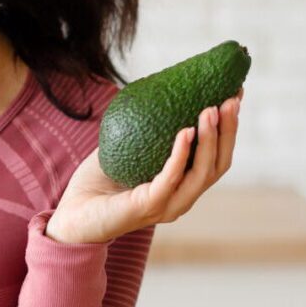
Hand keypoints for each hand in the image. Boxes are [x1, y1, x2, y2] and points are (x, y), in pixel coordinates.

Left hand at [45, 92, 242, 244]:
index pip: (216, 157)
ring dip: (210, 139)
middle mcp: (181, 198)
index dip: (229, 128)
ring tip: (210, 110)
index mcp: (181, 186)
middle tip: (230, 99)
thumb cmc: (96, 185)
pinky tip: (186, 131)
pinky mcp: (148, 207)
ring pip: (202, 173)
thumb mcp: (125, 149)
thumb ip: (144, 129)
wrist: (71, 216)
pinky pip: (171, 178)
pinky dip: (180, 154)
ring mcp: (167, 205)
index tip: (234, 95)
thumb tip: (155, 90)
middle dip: (228, 130)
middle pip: (218, 164)